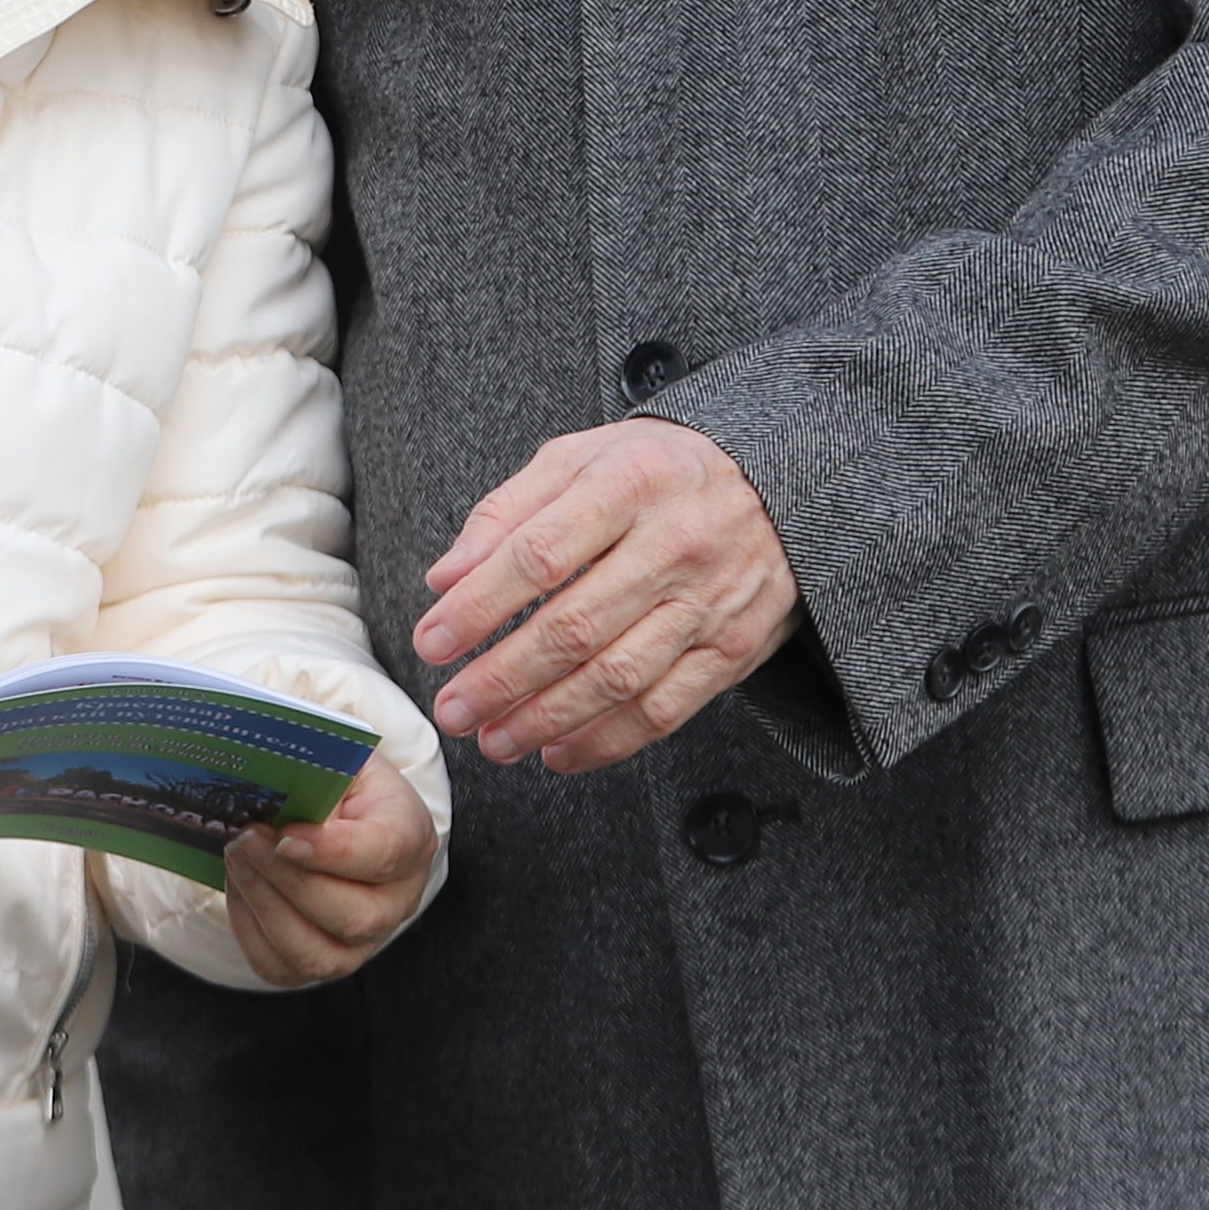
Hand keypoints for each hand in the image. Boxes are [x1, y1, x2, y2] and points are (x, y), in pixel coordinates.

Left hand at [217, 757, 431, 987]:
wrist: (334, 805)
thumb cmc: (336, 778)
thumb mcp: (335, 756)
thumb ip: (315, 774)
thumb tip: (273, 800)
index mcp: (411, 836)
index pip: (386, 853)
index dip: (334, 851)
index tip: (286, 837)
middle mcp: (397, 899)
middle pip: (354, 916)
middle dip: (289, 880)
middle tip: (246, 840)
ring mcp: (364, 940)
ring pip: (317, 954)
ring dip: (265, 906)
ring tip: (236, 859)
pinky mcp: (323, 959)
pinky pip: (281, 967)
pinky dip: (250, 930)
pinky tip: (239, 887)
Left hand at [415, 414, 796, 775]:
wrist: (776, 484)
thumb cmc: (657, 472)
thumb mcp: (580, 458)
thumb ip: (506, 513)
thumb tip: (445, 578)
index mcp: (628, 482)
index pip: (539, 554)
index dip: (478, 607)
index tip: (432, 642)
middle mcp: (675, 543)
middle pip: (575, 627)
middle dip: (502, 679)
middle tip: (454, 710)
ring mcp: (709, 602)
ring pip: (618, 678)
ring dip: (546, 720)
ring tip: (495, 739)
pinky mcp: (732, 649)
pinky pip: (666, 709)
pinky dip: (607, 741)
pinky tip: (559, 751)